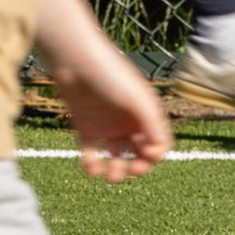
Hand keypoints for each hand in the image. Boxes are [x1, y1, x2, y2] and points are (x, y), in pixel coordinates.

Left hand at [55, 50, 170, 181]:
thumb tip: (161, 151)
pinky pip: (91, 150)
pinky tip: (92, 169)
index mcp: (146, 112)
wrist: (73, 56)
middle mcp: (129, 120)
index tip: (147, 157)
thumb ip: (152, 123)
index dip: (156, 153)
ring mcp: (107, 124)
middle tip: (132, 171)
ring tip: (111, 177)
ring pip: (116, 155)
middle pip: (139, 151)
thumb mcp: (137, 97)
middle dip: (139, 165)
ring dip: (117, 169)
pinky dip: (92, 162)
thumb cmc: (109, 72)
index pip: (158, 142)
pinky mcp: (85, 125)